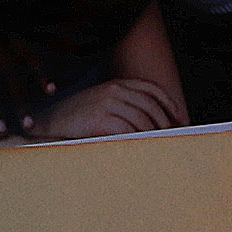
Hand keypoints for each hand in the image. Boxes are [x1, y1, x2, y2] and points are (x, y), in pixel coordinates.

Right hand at [36, 75, 181, 140]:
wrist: (51, 122)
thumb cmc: (79, 117)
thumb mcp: (102, 101)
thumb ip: (124, 104)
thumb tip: (152, 120)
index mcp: (116, 84)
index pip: (151, 89)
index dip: (169, 102)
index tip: (180, 117)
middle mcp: (113, 90)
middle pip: (150, 104)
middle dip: (166, 121)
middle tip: (173, 135)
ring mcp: (107, 104)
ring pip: (142, 119)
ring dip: (154, 133)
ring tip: (159, 144)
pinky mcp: (100, 120)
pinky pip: (127, 130)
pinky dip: (138, 139)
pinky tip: (142, 147)